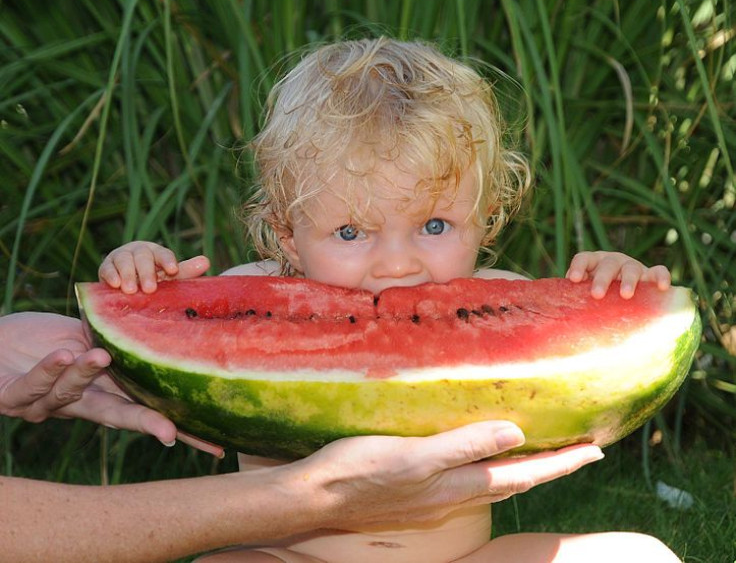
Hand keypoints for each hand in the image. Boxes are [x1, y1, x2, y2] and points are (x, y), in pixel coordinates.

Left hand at [0, 312, 223, 456]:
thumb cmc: (47, 337)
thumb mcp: (92, 334)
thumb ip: (128, 331)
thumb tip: (179, 302)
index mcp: (103, 390)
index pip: (147, 410)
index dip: (180, 427)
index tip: (215, 444)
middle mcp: (78, 404)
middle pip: (117, 417)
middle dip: (144, 425)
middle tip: (170, 432)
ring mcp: (43, 405)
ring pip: (70, 396)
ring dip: (85, 376)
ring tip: (100, 355)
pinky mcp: (10, 397)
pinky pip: (32, 387)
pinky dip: (48, 371)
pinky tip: (62, 355)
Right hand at [99, 241, 209, 293]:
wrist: (126, 283)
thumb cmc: (154, 278)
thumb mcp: (170, 276)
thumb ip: (186, 271)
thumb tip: (207, 261)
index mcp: (157, 252)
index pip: (163, 253)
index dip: (168, 260)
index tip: (172, 271)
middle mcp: (139, 251)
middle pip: (143, 257)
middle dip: (147, 272)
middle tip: (150, 288)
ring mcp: (121, 257)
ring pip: (124, 260)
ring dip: (127, 275)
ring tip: (131, 290)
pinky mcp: (105, 266)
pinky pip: (106, 268)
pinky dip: (110, 275)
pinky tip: (114, 285)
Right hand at [286, 421, 603, 526]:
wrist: (317, 497)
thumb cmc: (361, 471)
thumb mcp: (414, 456)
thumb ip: (463, 446)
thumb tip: (515, 434)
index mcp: (456, 486)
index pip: (522, 474)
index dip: (560, 463)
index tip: (595, 451)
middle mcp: (453, 496)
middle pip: (514, 480)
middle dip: (551, 466)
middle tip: (582, 449)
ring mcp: (435, 496)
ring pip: (492, 481)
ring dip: (523, 466)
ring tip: (544, 450)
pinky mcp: (418, 489)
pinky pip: (468, 479)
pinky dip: (490, 466)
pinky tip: (482, 454)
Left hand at [566, 251, 670, 298]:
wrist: (625, 301)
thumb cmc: (597, 300)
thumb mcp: (584, 297)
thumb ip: (571, 299)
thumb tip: (543, 309)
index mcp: (593, 264)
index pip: (584, 258)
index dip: (578, 266)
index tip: (573, 279)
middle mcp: (613, 262)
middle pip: (607, 265)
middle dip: (602, 279)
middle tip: (597, 295)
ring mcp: (633, 267)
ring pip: (631, 268)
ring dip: (628, 280)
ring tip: (625, 295)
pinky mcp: (651, 275)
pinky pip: (659, 271)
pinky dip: (661, 276)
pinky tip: (662, 287)